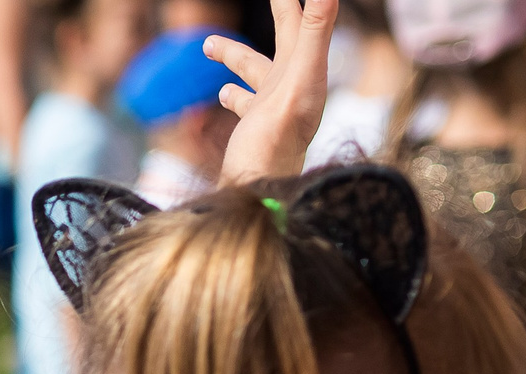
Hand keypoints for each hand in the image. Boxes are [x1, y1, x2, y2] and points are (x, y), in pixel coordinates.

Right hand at [209, 0, 337, 185]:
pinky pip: (245, 101)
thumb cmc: (276, 147)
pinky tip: (223, 94)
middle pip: (286, 35)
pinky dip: (234, 92)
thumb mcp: (299, 82)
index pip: (301, 18)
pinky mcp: (257, 128)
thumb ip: (317, 32)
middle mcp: (295, 86)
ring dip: (234, 55)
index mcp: (306, 70)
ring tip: (208, 45)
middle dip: (277, 10)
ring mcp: (274, 107)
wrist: (258, 202)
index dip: (290, 1)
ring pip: (255, 68)